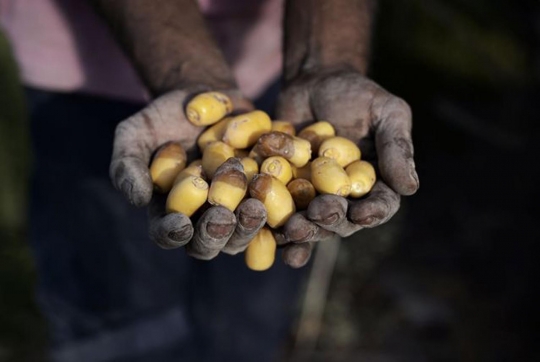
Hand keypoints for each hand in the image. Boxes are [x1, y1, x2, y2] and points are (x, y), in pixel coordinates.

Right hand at [110, 88, 267, 257]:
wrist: (203, 98)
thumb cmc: (161, 121)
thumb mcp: (134, 136)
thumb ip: (128, 165)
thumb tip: (137, 198)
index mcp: (170, 213)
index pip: (169, 233)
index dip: (173, 233)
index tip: (179, 222)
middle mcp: (204, 218)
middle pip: (210, 242)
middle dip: (216, 233)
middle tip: (222, 217)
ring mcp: (235, 210)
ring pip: (243, 233)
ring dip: (249, 225)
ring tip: (255, 207)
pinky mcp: (261, 196)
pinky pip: (273, 211)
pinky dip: (278, 208)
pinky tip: (281, 195)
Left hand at [276, 68, 418, 266]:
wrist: (313, 81)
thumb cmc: (357, 94)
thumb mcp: (385, 112)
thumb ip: (397, 146)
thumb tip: (410, 188)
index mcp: (375, 183)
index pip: (380, 205)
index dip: (373, 212)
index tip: (363, 213)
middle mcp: (346, 197)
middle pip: (342, 220)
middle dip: (331, 220)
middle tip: (318, 213)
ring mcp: (314, 196)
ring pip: (311, 223)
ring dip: (303, 231)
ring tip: (293, 229)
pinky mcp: (285, 191)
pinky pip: (281, 213)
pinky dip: (275, 228)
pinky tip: (268, 235)